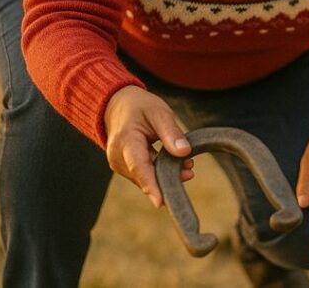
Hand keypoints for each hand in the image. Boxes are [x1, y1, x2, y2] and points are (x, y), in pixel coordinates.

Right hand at [103, 85, 192, 207]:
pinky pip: (143, 175)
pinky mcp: (124, 168)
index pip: (139, 166)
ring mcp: (119, 164)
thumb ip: (171, 132)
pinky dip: (159, 172)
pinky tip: (175, 165)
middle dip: (167, 178)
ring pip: (145, 178)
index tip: (160, 202)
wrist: (118, 106)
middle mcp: (118, 156)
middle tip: (190, 170)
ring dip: (165, 175)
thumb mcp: (159, 112)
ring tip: (187, 164)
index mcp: (126, 140)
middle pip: (144, 176)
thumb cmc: (139, 107)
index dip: (151, 185)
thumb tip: (184, 152)